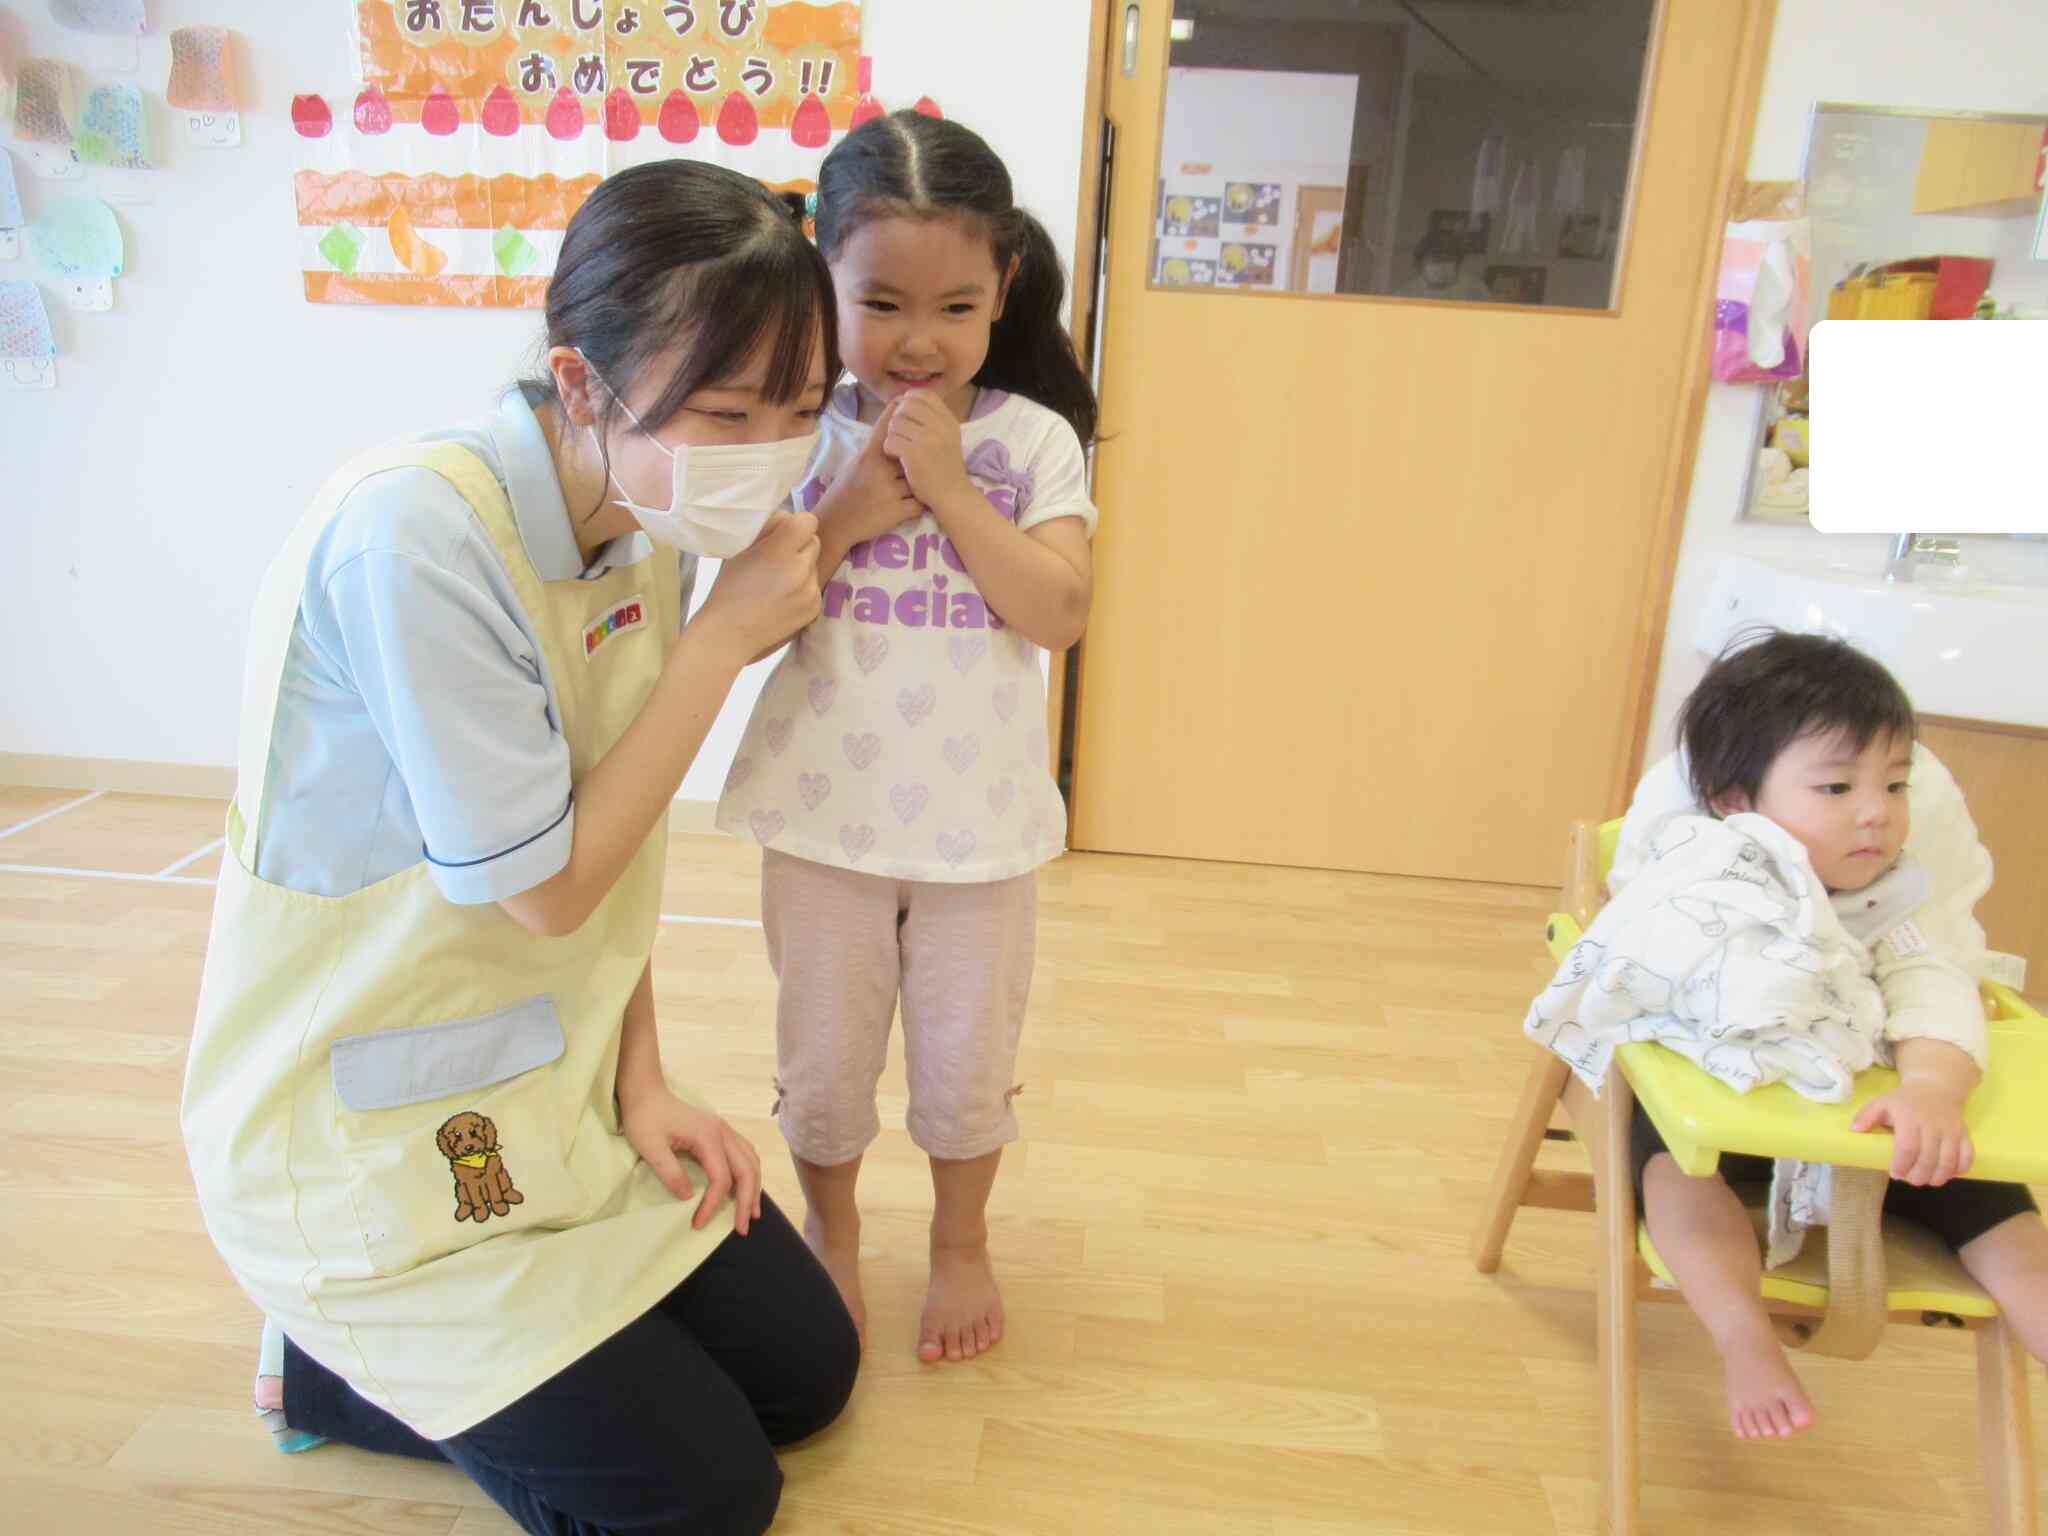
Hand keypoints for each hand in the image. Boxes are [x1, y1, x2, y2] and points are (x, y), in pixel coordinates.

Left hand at [618, 1085, 763, 1233]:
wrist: (645, 1092)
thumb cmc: (644, 1118)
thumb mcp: (650, 1147)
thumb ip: (670, 1172)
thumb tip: (689, 1197)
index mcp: (708, 1136)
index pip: (720, 1178)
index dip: (712, 1204)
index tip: (698, 1223)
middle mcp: (722, 1132)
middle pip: (747, 1170)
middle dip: (747, 1201)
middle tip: (742, 1228)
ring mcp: (724, 1130)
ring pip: (751, 1161)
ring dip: (754, 1187)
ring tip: (751, 1212)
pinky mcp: (720, 1131)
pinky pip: (745, 1153)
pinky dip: (749, 1173)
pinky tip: (745, 1186)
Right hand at [692, 511, 820, 663]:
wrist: (729, 633)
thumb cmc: (728, 587)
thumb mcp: (741, 550)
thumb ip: (767, 529)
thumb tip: (788, 518)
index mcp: (778, 552)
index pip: (808, 521)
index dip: (797, 524)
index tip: (785, 533)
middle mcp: (799, 570)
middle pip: (814, 541)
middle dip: (799, 545)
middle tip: (778, 558)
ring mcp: (809, 591)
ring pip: (814, 565)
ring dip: (801, 567)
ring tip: (777, 582)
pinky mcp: (814, 607)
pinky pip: (813, 586)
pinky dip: (802, 588)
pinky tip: (782, 598)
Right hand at [819, 399, 922, 545]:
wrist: (835, 523)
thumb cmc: (845, 491)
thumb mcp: (855, 464)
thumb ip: (875, 450)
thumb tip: (895, 433)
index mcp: (868, 455)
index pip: (888, 427)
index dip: (899, 414)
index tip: (907, 403)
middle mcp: (880, 469)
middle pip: (910, 455)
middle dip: (913, 463)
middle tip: (915, 467)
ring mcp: (889, 490)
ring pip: (917, 480)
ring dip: (916, 487)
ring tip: (908, 492)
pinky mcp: (897, 511)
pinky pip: (919, 504)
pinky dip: (917, 505)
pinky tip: (910, 506)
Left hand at [882, 389, 972, 507]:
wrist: (953, 495)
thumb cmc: (946, 467)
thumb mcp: (948, 436)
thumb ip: (933, 418)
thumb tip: (906, 398)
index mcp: (948, 419)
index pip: (923, 394)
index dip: (908, 401)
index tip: (905, 416)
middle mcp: (940, 425)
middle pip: (905, 406)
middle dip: (898, 419)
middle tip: (901, 435)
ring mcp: (927, 439)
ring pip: (895, 423)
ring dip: (892, 435)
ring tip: (899, 447)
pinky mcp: (914, 454)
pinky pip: (890, 440)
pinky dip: (889, 449)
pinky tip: (897, 457)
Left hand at [1852, 1078, 1974, 1184]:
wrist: (1936, 1087)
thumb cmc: (1905, 1100)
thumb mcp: (1882, 1102)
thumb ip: (1866, 1116)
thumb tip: (1854, 1130)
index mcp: (1910, 1118)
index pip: (1908, 1148)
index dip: (1902, 1165)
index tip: (1895, 1174)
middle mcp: (1933, 1126)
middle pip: (1928, 1159)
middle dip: (1918, 1176)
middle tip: (1909, 1180)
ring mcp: (1951, 1131)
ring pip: (1948, 1161)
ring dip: (1938, 1177)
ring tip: (1926, 1180)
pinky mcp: (1965, 1135)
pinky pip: (1967, 1157)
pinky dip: (1959, 1170)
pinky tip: (1947, 1174)